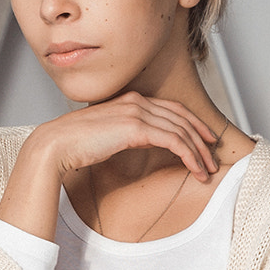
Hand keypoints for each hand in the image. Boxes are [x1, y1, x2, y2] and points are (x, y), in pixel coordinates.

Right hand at [0, 92, 220, 240]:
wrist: (56, 145)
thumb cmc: (75, 144)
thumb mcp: (107, 134)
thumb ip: (126, 132)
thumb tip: (143, 141)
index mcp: (129, 99)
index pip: (171, 107)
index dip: (192, 122)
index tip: (205, 138)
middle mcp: (137, 101)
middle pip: (181, 117)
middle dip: (202, 137)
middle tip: (214, 156)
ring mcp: (137, 112)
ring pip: (182, 130)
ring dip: (199, 152)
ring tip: (207, 170)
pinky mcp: (137, 128)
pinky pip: (174, 141)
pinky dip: (189, 156)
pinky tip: (195, 170)